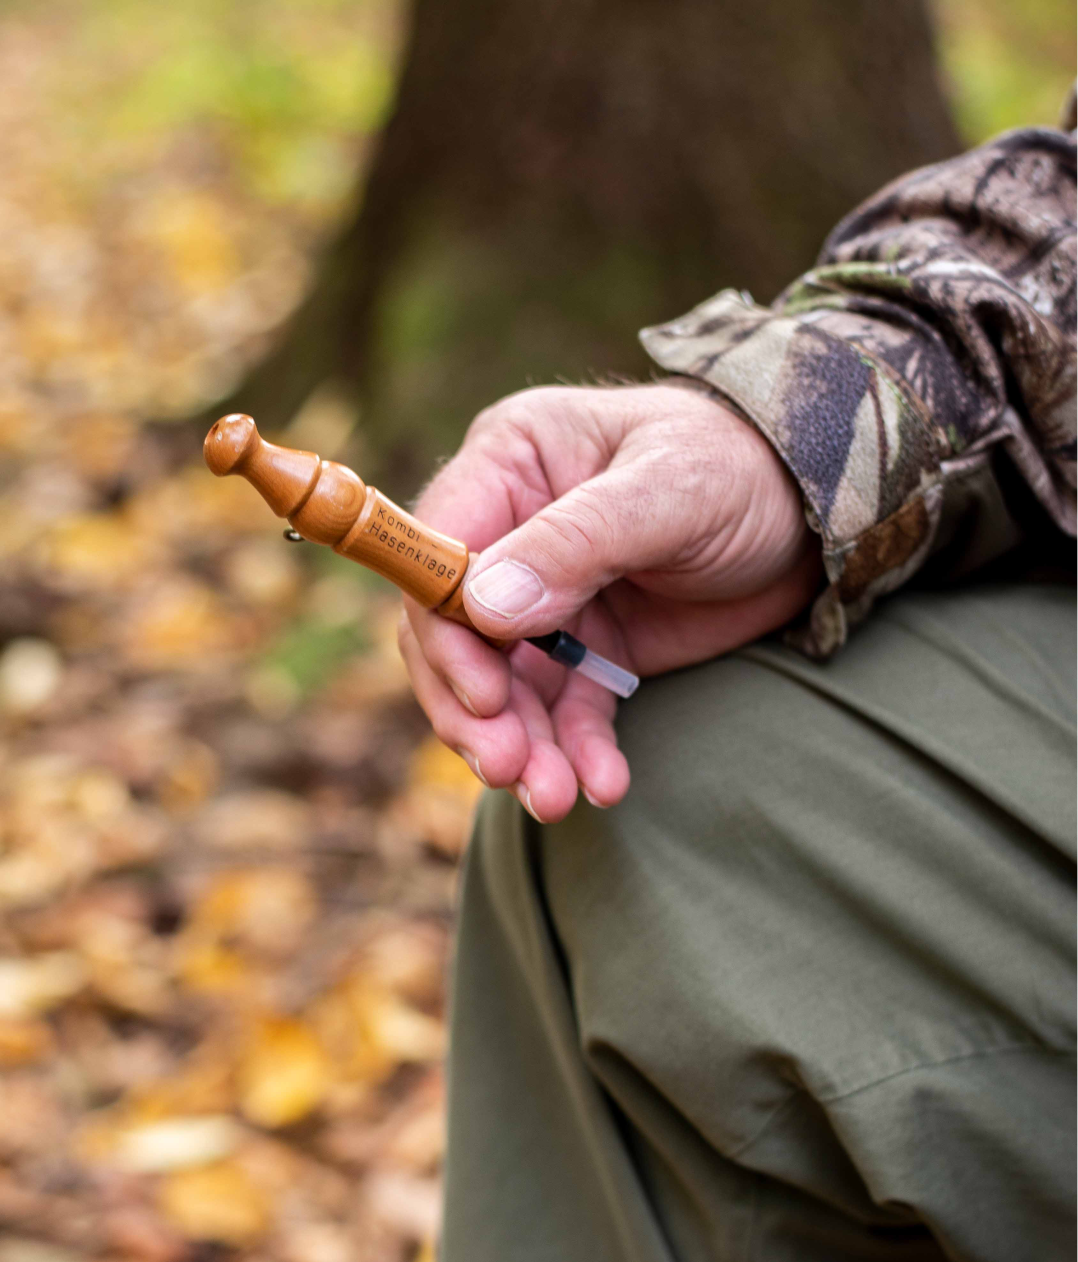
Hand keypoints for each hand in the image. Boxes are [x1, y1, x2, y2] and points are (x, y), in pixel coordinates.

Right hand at [398, 381, 821, 820]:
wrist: (822, 512)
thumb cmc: (742, 467)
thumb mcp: (669, 491)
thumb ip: (575, 545)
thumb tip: (484, 607)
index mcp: (511, 463)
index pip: (439, 555)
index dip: (445, 631)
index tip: (484, 693)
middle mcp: (511, 531)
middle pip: (455, 636)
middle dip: (478, 710)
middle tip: (509, 767)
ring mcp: (546, 598)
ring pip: (503, 689)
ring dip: (522, 748)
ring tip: (554, 798)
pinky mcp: (590, 650)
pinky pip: (565, 712)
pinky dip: (577, 752)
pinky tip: (602, 785)